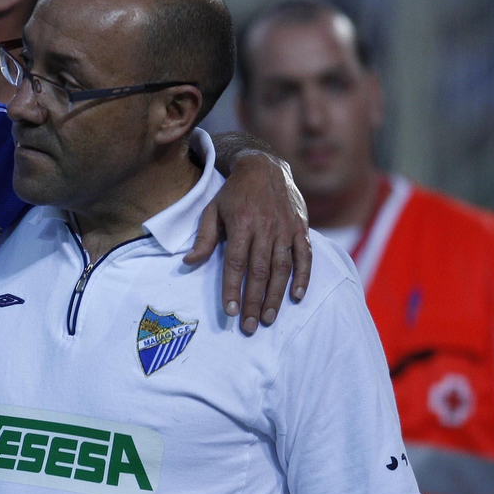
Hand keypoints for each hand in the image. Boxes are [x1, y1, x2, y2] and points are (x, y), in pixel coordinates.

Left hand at [185, 133, 310, 334]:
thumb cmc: (233, 193)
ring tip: (268, 318)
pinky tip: (296, 297)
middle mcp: (265, 228)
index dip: (232, 289)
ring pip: (282, 268)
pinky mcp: (301, 228)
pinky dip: (303, 277)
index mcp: (240, 224)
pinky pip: (305, 255)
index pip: (235, 263)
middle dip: (254, 301)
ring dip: (276, 296)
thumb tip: (188, 263)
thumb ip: (203, 238)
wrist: (264, 167)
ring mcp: (285, 228)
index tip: (231, 311)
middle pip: (259, 271)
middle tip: (249, 326)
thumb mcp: (211, 210)